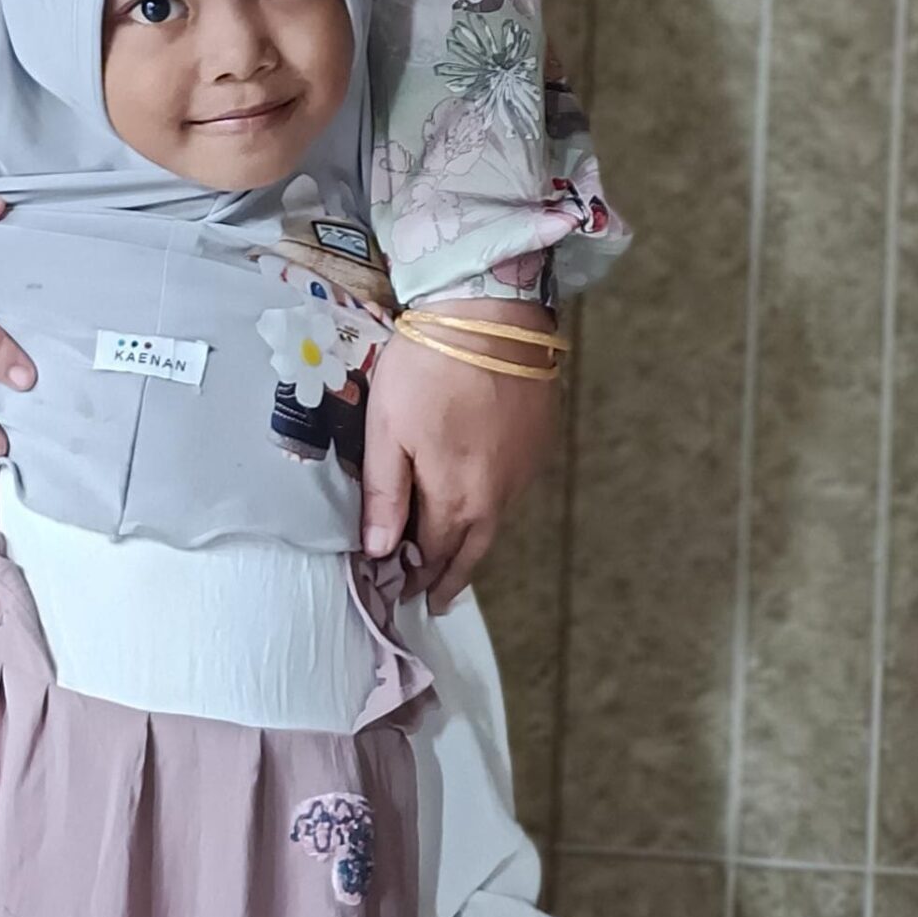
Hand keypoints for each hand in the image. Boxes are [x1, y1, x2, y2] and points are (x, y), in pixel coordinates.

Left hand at [362, 298, 559, 604]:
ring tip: (453, 558)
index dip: (415, 576)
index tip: (400, 593)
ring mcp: (523, 470)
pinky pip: (512, 492)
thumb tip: (379, 550)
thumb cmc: (428, 369)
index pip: (434, 554)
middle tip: (435, 600)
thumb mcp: (387, 428)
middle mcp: (497, 495)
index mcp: (457, 497)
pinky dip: (492, 509)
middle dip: (450, 579)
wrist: (491, 316)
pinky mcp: (538, 443)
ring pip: (495, 523)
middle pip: (472, 551)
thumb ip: (386, 493)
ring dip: (472, 544)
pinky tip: (479, 502)